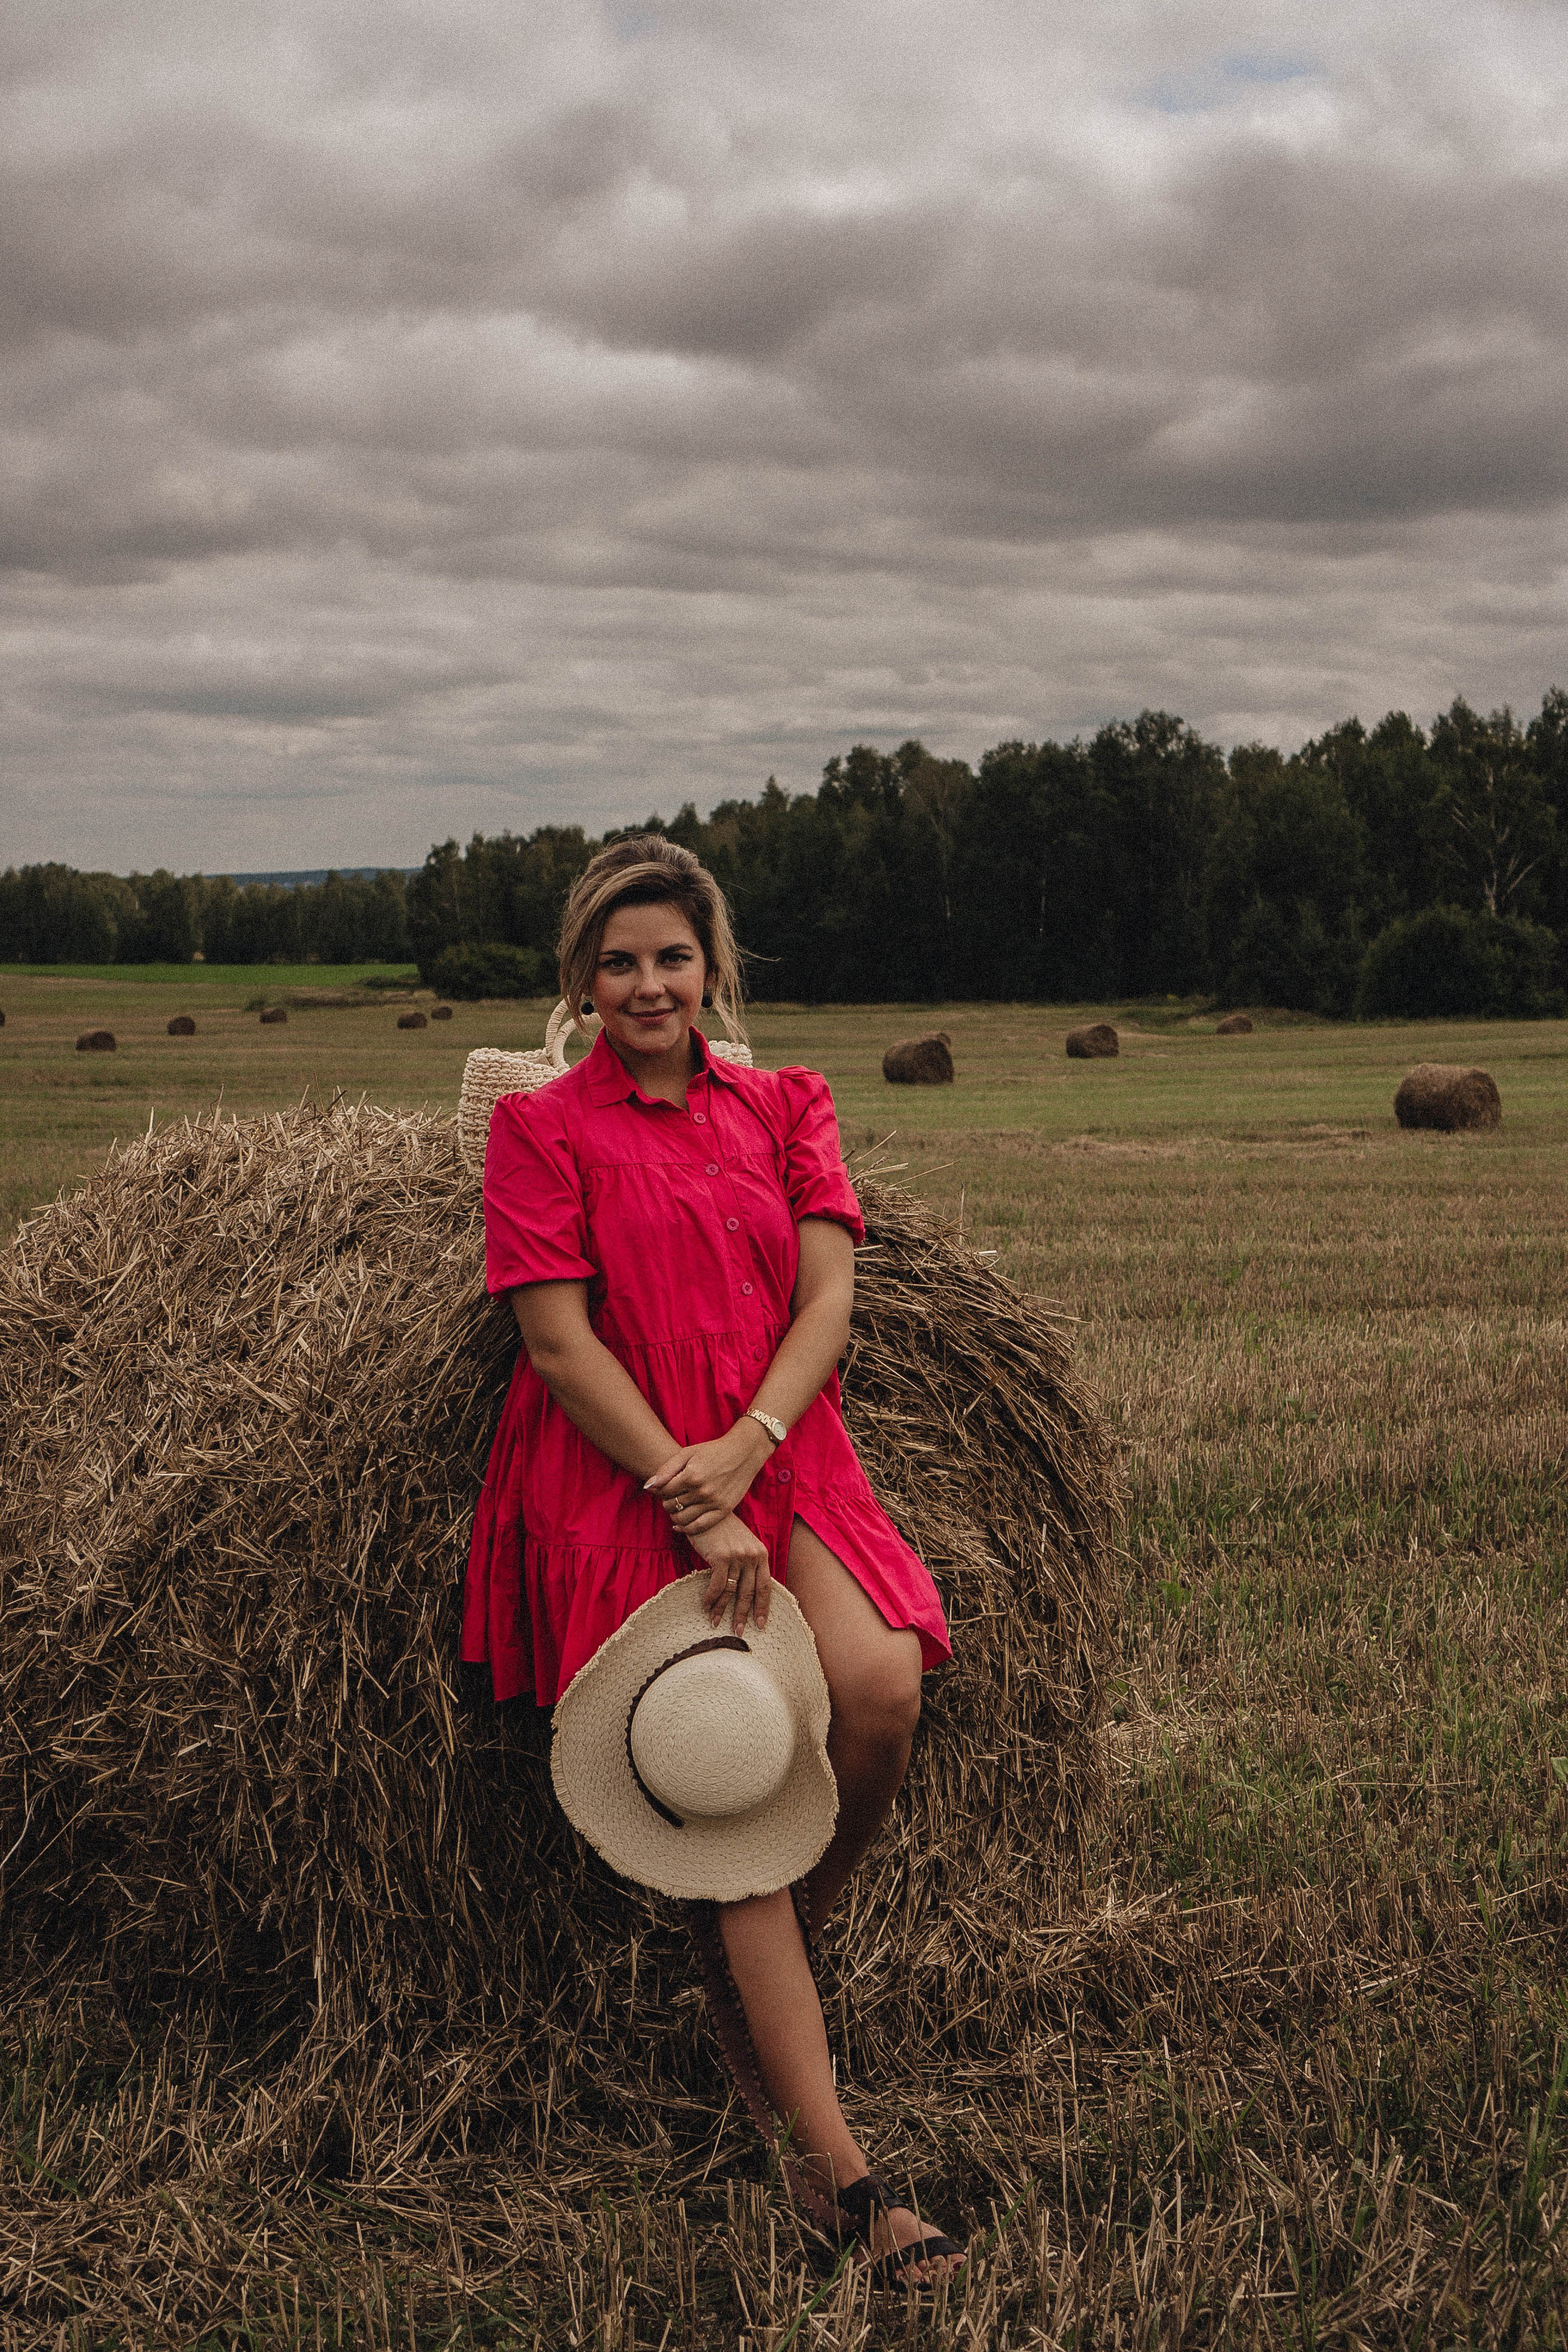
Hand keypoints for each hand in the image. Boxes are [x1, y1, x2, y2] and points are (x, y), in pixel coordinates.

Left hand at [644, 1421, 772, 1535]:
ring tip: (676, 1507)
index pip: (664, 1492)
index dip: (659, 1491)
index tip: (662, 1488)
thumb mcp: (688, 1453)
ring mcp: (713, 1503)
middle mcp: (702, 1491)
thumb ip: (666, 1469)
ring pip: (682, 1518)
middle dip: (666, 1502)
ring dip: (674, 1515)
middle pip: (672, 1506)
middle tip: (669, 1497)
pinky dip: (686, 1529)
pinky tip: (680, 1526)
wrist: (743, 1454)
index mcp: (691, 1476)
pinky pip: (700, 1527)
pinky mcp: (723, 1510)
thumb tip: (648, 1486)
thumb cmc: (713, 1451)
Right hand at [686, 1513, 772, 1633]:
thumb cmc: (721, 1529)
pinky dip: (710, 1598)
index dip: (763, 1607)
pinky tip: (705, 1606)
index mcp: (761, 1553)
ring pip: (731, 1592)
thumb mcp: (741, 1544)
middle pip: (749, 1593)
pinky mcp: (722, 1557)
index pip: (765, 1586)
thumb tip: (743, 1592)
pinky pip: (717, 1585)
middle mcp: (753, 1555)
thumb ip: (746, 1563)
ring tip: (716, 1623)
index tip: (761, 1624)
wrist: (705, 1510)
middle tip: (738, 1632)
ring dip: (722, 1610)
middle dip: (743, 1615)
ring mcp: (738, 1556)